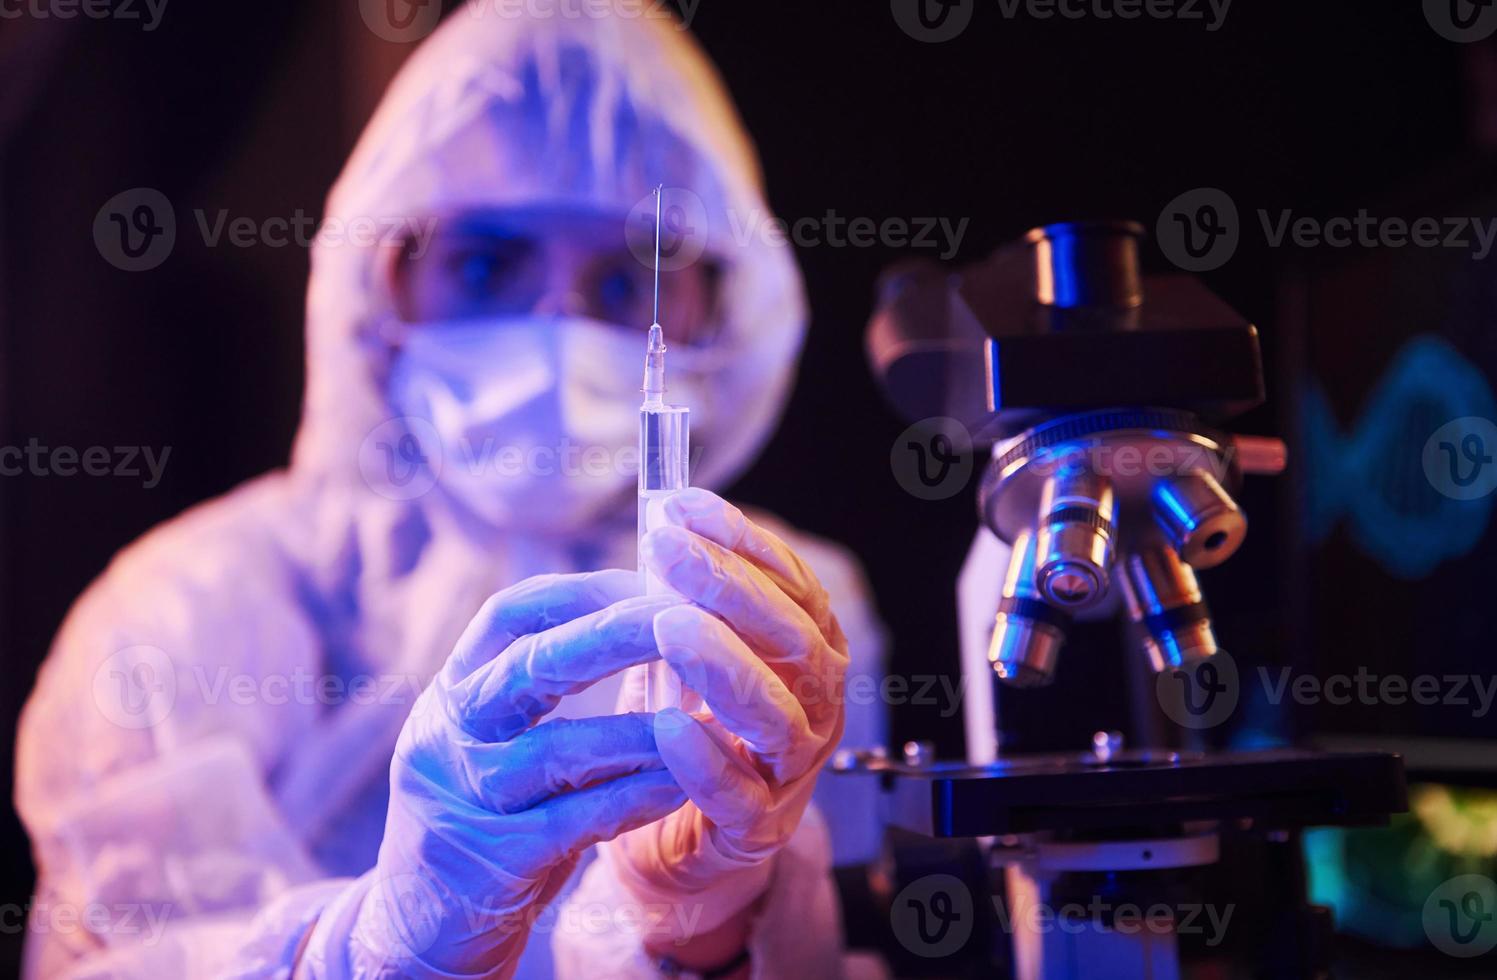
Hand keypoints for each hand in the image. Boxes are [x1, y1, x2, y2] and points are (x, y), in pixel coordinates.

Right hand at [347, 570, 687, 977]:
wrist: (417, 933)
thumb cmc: (484, 823)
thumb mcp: (495, 743)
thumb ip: (544, 694)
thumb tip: (640, 623)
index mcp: (451, 695)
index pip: (508, 616)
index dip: (581, 591)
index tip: (648, 581)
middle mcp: (445, 736)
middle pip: (530, 665)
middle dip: (615, 634)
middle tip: (682, 616)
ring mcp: (462, 800)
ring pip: (556, 750)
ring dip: (639, 730)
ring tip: (703, 714)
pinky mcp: (491, 863)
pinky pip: (576, 821)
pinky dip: (635, 797)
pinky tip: (682, 783)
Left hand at [604, 489, 848, 938]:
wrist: (674, 840)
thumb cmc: (684, 729)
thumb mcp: (684, 652)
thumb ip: (685, 597)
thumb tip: (663, 519)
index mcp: (808, 652)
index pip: (794, 586)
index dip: (744, 542)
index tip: (684, 506)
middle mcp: (815, 705)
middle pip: (796, 641)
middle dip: (731, 588)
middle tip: (668, 550)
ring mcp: (791, 769)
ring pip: (779, 714)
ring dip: (724, 663)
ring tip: (668, 625)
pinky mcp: (755, 828)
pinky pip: (740, 794)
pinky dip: (707, 759)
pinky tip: (667, 724)